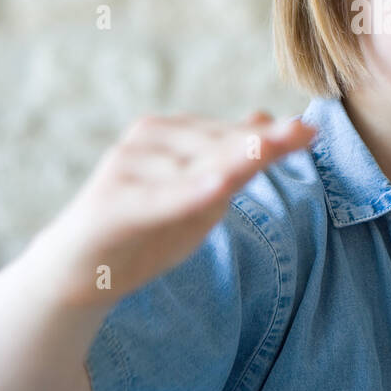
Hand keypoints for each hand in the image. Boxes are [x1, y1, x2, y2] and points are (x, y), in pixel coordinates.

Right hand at [28, 110, 317, 308]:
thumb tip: (266, 116)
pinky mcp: (110, 201)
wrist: (80, 273)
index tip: (311, 130)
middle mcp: (148, 139)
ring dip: (231, 162)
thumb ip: (233, 163)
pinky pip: (158, 198)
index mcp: (171, 133)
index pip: (230, 135)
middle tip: (303, 133)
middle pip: (216, 145)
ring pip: (191, 166)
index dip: (271, 136)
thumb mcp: (200, 199)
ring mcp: (127, 166)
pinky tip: (217, 187)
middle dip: (260, 143)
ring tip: (271, 151)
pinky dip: (186, 193)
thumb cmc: (147, 229)